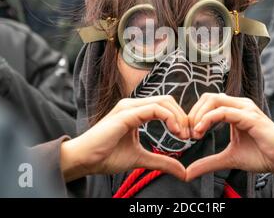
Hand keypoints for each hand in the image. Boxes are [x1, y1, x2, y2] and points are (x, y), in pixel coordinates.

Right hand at [61, 95, 189, 181]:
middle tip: (190, 135)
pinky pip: (155, 109)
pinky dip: (169, 118)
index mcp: (135, 111)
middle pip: (167, 101)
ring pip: (164, 102)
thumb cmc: (106, 157)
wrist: (84, 160)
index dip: (180, 118)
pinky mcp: (127, 114)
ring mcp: (129, 107)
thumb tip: (183, 172)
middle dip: (183, 116)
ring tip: (183, 135)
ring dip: (179, 117)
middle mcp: (133, 105)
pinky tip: (175, 131)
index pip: (165, 106)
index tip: (187, 136)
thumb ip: (161, 162)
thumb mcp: (140, 159)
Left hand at [186, 93, 273, 190]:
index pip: (207, 102)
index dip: (194, 115)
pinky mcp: (250, 117)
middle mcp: (240, 104)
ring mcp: (245, 108)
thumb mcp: (229, 158)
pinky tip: (201, 131)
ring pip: (214, 100)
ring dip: (199, 115)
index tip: (187, 133)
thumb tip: (188, 172)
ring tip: (194, 133)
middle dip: (193, 113)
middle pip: (207, 97)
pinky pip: (224, 112)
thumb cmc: (262, 155)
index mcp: (234, 109)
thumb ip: (209, 162)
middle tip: (188, 133)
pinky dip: (208, 119)